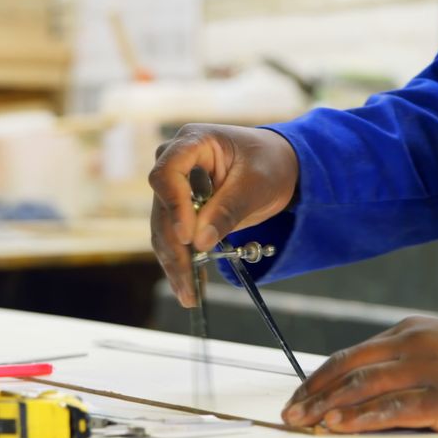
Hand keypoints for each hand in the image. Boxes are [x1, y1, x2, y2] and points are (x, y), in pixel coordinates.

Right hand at [149, 124, 298, 306]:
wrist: (275, 165)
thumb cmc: (268, 163)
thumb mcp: (255, 184)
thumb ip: (228, 210)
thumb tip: (200, 242)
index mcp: (192, 142)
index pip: (167, 175)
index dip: (174, 207)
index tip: (188, 237)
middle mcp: (173, 163)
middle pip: (162, 209)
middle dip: (175, 249)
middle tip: (188, 282)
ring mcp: (173, 188)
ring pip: (164, 230)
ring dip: (175, 264)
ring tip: (189, 295)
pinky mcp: (180, 210)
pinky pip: (175, 239)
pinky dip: (183, 264)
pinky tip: (191, 287)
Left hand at [281, 316, 437, 432]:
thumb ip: (405, 361)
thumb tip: (363, 390)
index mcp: (409, 330)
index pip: (350, 354)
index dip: (319, 378)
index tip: (299, 396)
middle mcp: (412, 345)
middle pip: (348, 369)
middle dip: (313, 393)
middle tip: (289, 413)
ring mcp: (428, 369)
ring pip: (363, 387)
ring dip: (328, 406)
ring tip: (304, 423)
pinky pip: (393, 409)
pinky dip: (361, 418)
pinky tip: (339, 428)